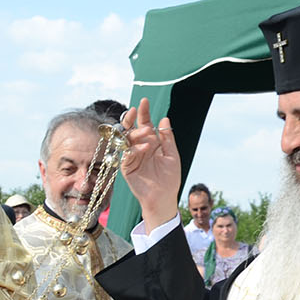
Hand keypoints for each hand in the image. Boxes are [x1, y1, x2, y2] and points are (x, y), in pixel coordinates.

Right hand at [120, 97, 183, 229]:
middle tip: (137, 110)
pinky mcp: (126, 168)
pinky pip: (127, 154)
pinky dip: (135, 149)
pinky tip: (145, 147)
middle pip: (131, 128)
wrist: (163, 198)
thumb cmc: (169, 179)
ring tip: (146, 130)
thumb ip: (167, 138)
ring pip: (126, 139)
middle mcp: (139, 147)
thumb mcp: (172, 155)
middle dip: (132, 118)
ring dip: (135, 132)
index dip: (144, 113)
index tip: (144, 101)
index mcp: (151, 143)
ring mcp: (132, 157)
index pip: (145, 124)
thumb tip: (164, 119)